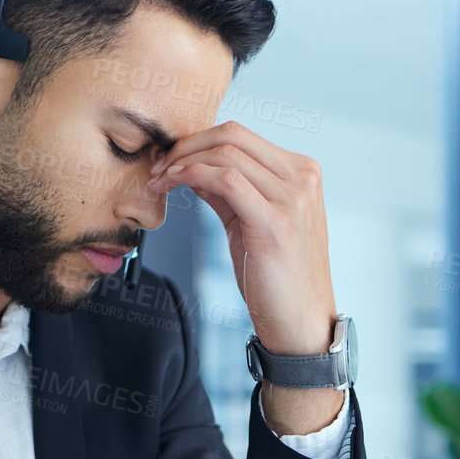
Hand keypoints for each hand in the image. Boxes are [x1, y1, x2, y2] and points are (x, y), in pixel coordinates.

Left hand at [146, 121, 343, 435]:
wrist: (300, 322)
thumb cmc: (276, 277)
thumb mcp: (250, 222)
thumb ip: (227, 191)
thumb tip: (190, 164)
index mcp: (302, 172)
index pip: (241, 136)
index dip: (197, 141)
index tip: (167, 158)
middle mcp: (303, 178)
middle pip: (232, 136)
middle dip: (185, 146)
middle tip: (156, 166)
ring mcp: (294, 198)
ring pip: (226, 153)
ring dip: (182, 161)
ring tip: (157, 179)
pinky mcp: (276, 221)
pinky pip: (226, 179)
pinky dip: (191, 174)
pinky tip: (171, 184)